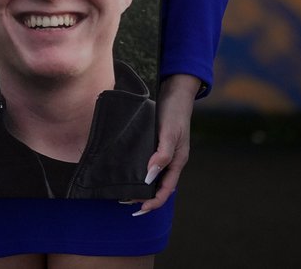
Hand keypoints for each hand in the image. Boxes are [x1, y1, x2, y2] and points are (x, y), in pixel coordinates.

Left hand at [131, 73, 200, 215]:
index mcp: (178, 161)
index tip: (138, 208)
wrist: (175, 91)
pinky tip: (127, 170)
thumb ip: (162, 154)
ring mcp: (165, 153)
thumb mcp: (170, 132)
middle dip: (143, 197)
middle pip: (158, 186)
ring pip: (153, 176)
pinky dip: (139, 171)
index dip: (153, 202)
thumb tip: (150, 176)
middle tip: (122, 199)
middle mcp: (171, 160)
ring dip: (140, 185)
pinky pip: (149, 164)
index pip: (165, 190)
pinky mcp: (157, 144)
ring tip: (122, 189)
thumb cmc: (174, 111)